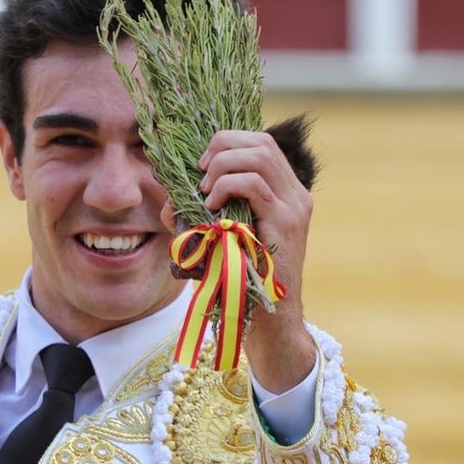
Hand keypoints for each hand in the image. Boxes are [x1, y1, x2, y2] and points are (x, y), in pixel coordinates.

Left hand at [197, 130, 316, 392]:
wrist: (268, 321)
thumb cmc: (239, 282)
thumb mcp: (218, 239)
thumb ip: (198, 215)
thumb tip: (168, 196)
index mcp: (285, 192)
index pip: (262, 143)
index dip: (228, 142)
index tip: (202, 165)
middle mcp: (295, 195)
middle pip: (262, 142)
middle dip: (222, 147)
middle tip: (201, 175)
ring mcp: (294, 208)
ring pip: (260, 156)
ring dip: (223, 166)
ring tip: (206, 191)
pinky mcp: (286, 224)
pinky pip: (256, 185)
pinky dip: (227, 185)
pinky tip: (212, 204)